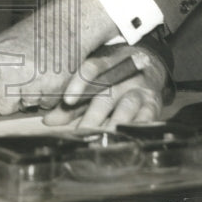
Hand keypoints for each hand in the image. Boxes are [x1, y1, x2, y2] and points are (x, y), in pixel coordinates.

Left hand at [0, 0, 115, 125]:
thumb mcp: (0, 46)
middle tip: (18, 80)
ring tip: (35, 73)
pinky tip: (47, 76)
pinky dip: (46, 96)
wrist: (64, 24)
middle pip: (3, 107)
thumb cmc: (30, 35)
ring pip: (25, 107)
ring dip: (29, 97)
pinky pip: (45, 106)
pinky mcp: (55, 88)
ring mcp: (36, 81)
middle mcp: (15, 70)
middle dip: (8, 101)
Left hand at [42, 43, 168, 128]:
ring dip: (112, 124)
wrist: (149, 66)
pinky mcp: (153, 104)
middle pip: (107, 94)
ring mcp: (140, 89)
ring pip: (126, 107)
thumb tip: (48, 121)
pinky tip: (124, 140)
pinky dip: (134, 130)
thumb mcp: (93, 83)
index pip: (93, 67)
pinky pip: (146, 118)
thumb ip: (72, 104)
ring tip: (100, 139)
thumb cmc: (112, 77)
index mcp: (107, 62)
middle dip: (93, 116)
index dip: (80, 82)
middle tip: (80, 133)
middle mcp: (124, 74)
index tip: (67, 100)